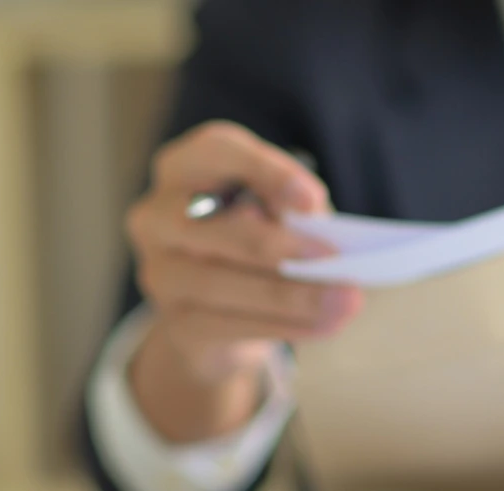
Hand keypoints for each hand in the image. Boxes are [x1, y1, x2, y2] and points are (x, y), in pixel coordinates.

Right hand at [125, 121, 364, 441]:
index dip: (264, 172)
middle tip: (332, 260)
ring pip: (217, 283)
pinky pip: (226, 325)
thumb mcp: (282, 213)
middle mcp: (158, 214)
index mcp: (187, 167)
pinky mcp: (174, 322)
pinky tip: (324, 325)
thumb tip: (315, 230)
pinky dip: (283, 325)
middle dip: (277, 245)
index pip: (216, 152)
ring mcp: (160, 270)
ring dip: (289, 295)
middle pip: (211, 226)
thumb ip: (294, 210)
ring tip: (344, 301)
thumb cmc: (261, 242)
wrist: (222, 312)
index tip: (311, 201)